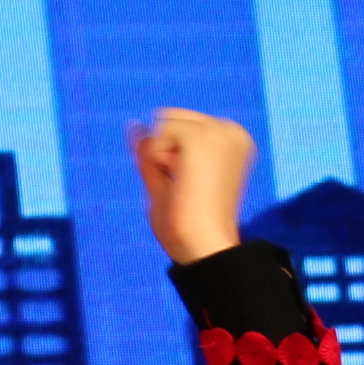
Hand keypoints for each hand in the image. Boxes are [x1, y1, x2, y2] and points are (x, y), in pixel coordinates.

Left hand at [130, 108, 255, 264]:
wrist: (204, 243)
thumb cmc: (186, 224)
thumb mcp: (164, 182)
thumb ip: (149, 153)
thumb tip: (132, 124)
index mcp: (230, 140)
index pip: (180, 128)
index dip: (169, 158)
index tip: (189, 185)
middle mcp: (230, 129)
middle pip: (171, 121)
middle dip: (165, 152)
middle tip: (184, 187)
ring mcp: (219, 130)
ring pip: (165, 125)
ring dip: (162, 157)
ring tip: (184, 185)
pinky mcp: (203, 136)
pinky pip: (160, 130)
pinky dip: (158, 157)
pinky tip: (177, 177)